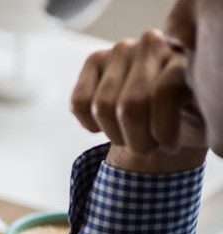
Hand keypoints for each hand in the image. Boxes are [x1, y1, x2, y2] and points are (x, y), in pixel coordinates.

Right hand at [71, 28, 207, 173]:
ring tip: (130, 136)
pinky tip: (107, 124)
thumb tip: (169, 106)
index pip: (165, 92)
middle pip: (131, 105)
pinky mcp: (95, 59)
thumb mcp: (197, 118)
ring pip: (102, 107)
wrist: (164, 106)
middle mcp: (152, 44)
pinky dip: (91, 124)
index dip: (163, 131)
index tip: (169, 147)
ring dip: (115, 135)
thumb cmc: (183, 116)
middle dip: (137, 139)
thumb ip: (187, 113)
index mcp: (184, 57)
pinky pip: (79, 103)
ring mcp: (120, 50)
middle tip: (147, 147)